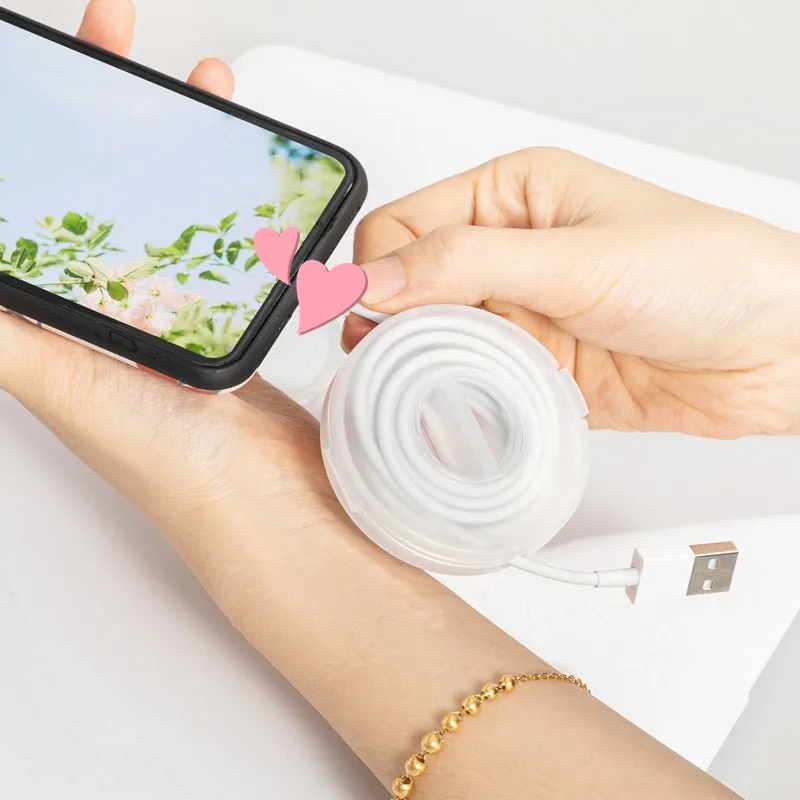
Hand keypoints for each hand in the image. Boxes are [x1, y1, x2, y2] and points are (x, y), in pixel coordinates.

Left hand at [0, 0, 334, 555]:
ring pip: (162, 195)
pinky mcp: (224, 314)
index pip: (22, 189)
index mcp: (52, 308)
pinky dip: (226, 188)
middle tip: (116, 34)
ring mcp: (169, 304)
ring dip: (173, 133)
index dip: (25, 117)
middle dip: (103, 100)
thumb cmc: (168, 458)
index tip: (39, 55)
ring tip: (199, 86)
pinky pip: (216, 233)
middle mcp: (105, 301)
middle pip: (95, 175)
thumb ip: (5, 327)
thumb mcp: (57, 378)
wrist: (260, 499)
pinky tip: (244, 170)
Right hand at [346, 147, 799, 438]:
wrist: (774, 350)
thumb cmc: (707, 273)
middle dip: (393, 324)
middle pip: (411, 287)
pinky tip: (464, 407)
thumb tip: (380, 279)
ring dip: (426, 364)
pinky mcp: (536, 366)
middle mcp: (510, 253)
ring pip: (435, 339)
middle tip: (387, 360)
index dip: (378, 274)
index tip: (370, 320)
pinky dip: (461, 398)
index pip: (404, 227)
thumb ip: (470, 264)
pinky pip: (473, 383)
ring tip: (423, 386)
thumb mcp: (577, 258)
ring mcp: (522, 314)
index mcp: (511, 197)